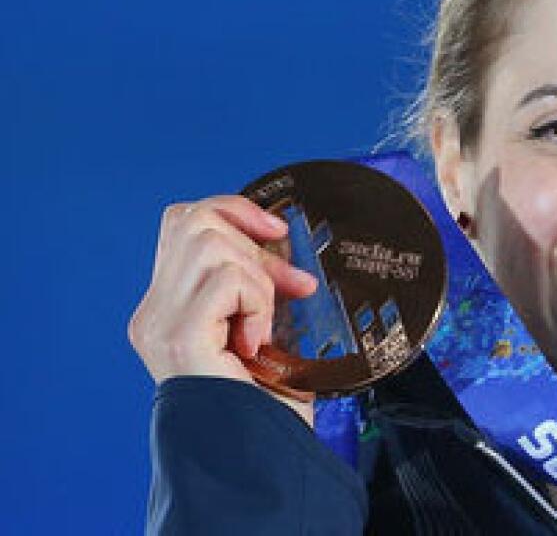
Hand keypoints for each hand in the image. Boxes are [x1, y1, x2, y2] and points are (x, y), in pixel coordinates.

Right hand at [128, 195, 318, 422]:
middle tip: (292, 286)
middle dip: (255, 242)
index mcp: (166, 308)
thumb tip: (280, 237)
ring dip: (258, 278)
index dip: (231, 210)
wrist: (261, 458)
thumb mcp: (263, 323)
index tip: (276, 229)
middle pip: (196, 222)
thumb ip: (255, 282)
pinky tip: (257, 341)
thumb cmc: (268, 401)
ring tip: (264, 327)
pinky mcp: (180, 335)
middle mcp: (153, 313)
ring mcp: (160, 324)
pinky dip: (258, 301)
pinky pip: (228, 279)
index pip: (182, 222)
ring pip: (212, 243)